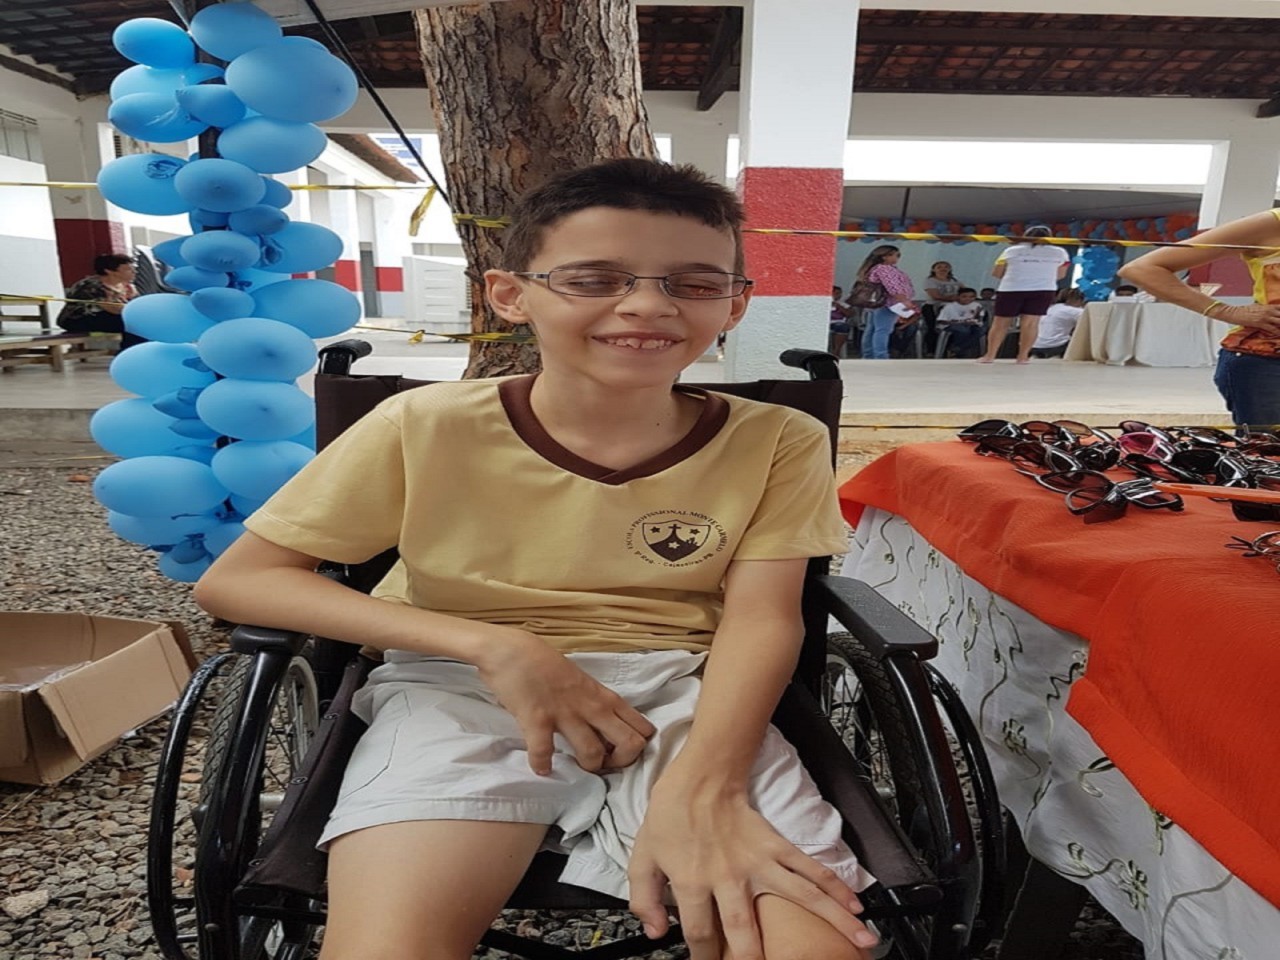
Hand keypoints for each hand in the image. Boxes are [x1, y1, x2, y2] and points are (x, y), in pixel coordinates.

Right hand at [476, 631, 654, 773]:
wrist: (512, 651)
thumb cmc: (546, 665)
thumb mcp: (583, 682)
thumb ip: (595, 704)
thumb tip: (605, 729)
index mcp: (604, 697)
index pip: (641, 726)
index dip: (636, 747)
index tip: (619, 752)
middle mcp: (592, 706)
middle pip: (630, 743)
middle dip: (621, 762)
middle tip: (603, 765)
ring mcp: (565, 713)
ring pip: (593, 753)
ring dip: (586, 767)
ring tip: (574, 767)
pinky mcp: (537, 720)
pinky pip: (544, 752)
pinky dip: (542, 765)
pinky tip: (541, 768)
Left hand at [628, 782, 877, 959]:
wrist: (701, 776)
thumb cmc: (671, 814)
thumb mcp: (643, 855)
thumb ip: (643, 898)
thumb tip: (655, 932)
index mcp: (692, 881)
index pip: (700, 934)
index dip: (705, 958)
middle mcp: (729, 876)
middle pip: (746, 931)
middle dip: (755, 959)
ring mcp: (757, 862)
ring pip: (796, 897)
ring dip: (829, 921)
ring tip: (859, 942)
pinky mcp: (776, 845)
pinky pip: (808, 867)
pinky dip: (834, 885)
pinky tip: (854, 905)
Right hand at [1220, 303, 1279, 335]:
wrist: (1234, 313)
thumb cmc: (1243, 310)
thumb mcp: (1257, 306)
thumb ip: (1266, 309)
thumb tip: (1270, 311)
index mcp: (1269, 306)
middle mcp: (1269, 311)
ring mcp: (1265, 317)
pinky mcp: (1260, 323)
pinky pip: (1273, 329)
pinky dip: (1277, 333)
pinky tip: (1279, 335)